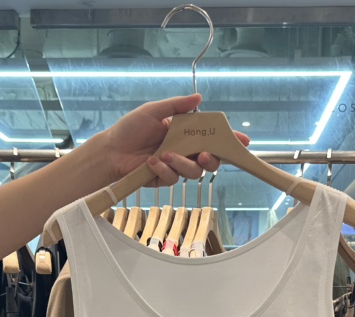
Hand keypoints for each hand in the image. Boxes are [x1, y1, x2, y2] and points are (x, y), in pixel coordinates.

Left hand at [101, 94, 249, 185]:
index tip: (242, 142)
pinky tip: (151, 161)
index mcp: (185, 133)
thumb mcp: (154, 111)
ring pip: (193, 171)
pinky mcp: (164, 179)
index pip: (211, 137)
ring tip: (166, 154)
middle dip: (212, 159)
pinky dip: (163, 169)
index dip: (228, 140)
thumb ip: (177, 106)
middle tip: (204, 155)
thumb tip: (199, 98)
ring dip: (183, 164)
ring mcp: (175, 166)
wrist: (112, 150)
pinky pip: (173, 178)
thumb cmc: (131, 128)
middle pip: (210, 159)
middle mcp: (184, 150)